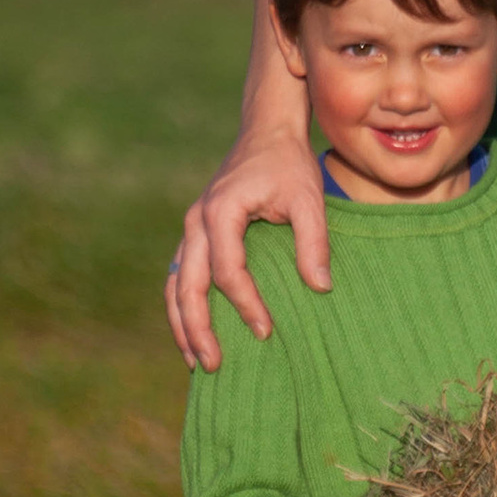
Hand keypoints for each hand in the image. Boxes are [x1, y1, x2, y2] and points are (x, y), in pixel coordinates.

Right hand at [168, 116, 329, 368]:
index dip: (245, 304)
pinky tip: (193, 334)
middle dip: (197, 328)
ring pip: (175, 284)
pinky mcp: (195, 233)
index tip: (266, 331)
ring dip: (182, 324)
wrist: (266, 131)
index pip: (227, 270)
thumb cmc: (289, 164)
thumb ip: (314, 242)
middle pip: (187, 284)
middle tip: (214, 365)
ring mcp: (191, 227)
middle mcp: (197, 221)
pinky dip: (183, 306)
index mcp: (222, 211)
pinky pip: (181, 275)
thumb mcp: (310, 198)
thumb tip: (320, 287)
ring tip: (195, 362)